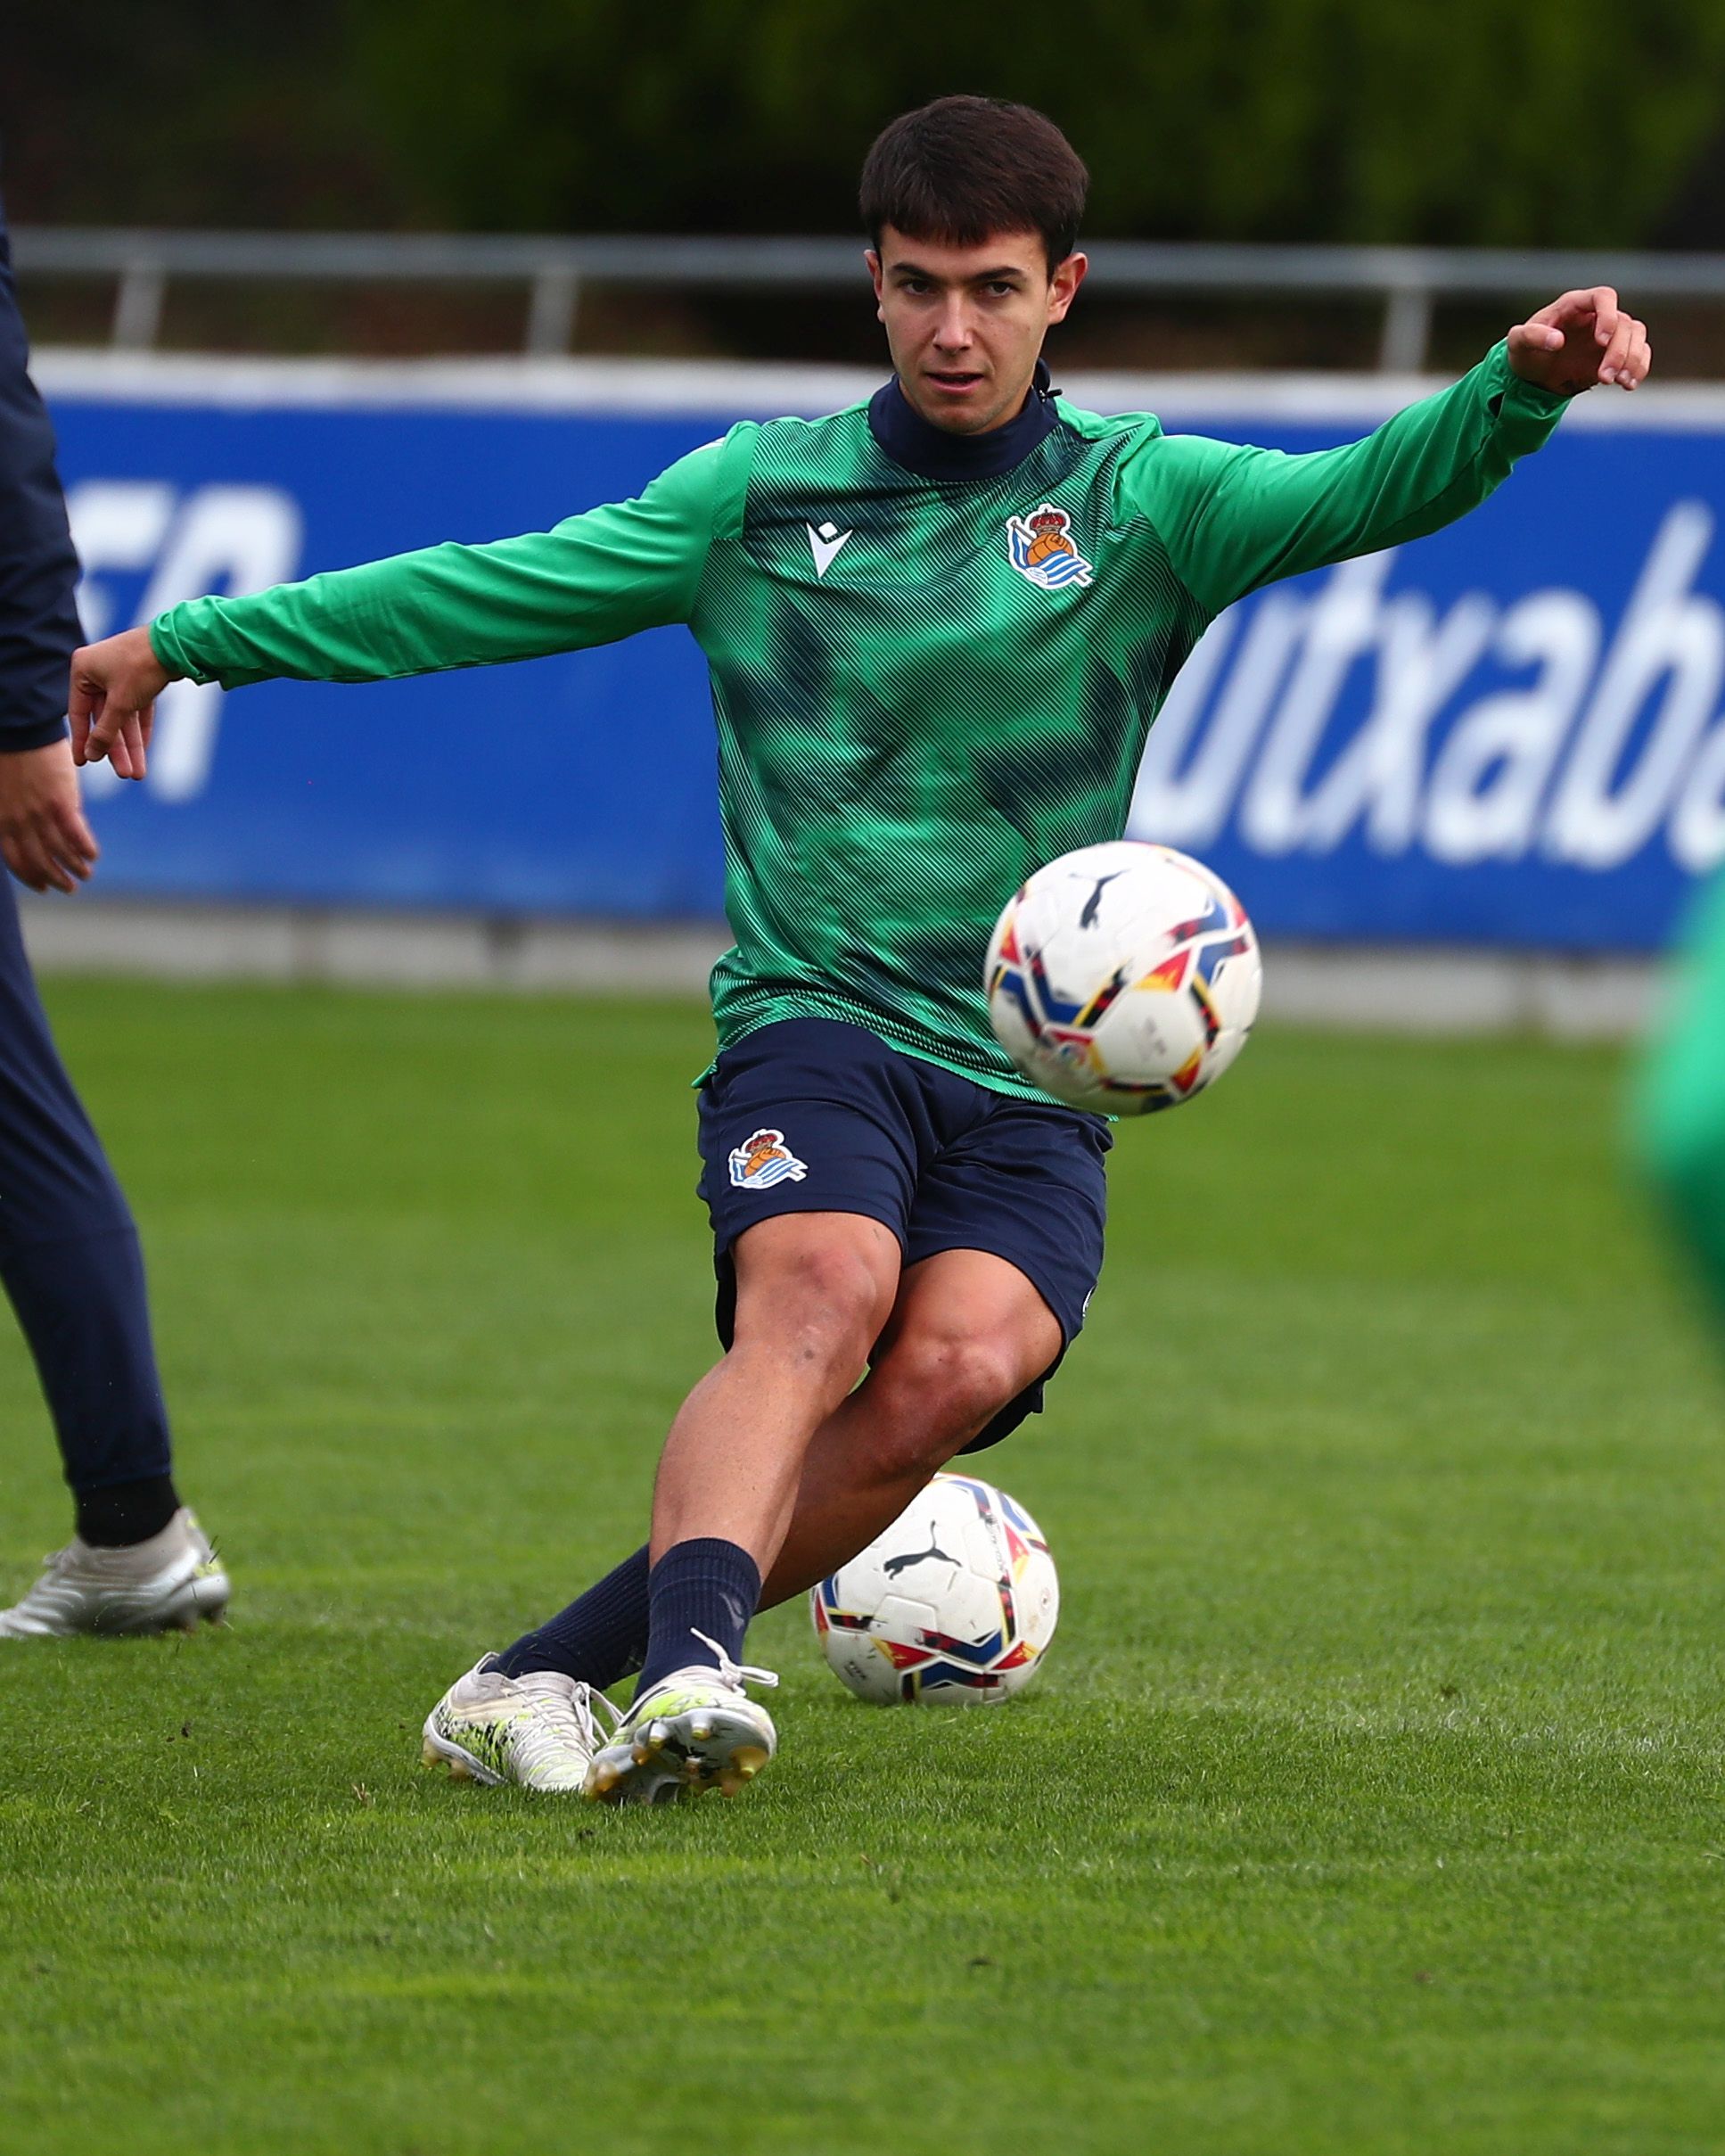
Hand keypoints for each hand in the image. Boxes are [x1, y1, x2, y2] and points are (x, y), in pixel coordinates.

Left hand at [0, 738, 99, 892]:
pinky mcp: (60, 803)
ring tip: (86, 874)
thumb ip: (12, 813)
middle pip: (39, 862)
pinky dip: (85, 849)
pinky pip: (76, 835)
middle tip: (70, 888)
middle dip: (56, 879)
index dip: (30, 878)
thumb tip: (25, 830)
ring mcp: (39, 814)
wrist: (18, 730)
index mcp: (1, 820)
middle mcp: (18, 822)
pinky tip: (93, 855)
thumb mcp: (2, 792)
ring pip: (59, 853)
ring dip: (75, 868)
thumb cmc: (7, 755)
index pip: (15, 860)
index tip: (43, 887)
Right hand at [69, 625, 172, 778]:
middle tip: (124, 774)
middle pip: (105, 718)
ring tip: (138, 772)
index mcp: (82, 670)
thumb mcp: (120, 704)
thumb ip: (105, 730)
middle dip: (116, 748)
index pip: (79, 713)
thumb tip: (92, 754)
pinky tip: (144, 749)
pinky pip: (137, 707)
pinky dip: (141, 726)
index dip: (83, 740)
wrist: (176, 644)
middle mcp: (98, 670)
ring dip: (131, 743)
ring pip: (123, 715)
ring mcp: (120, 673)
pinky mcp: (140, 676)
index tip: (83, 764)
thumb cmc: (141, 667)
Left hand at [1507, 287, 1650, 396]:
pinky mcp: (1616, 353)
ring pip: (1636, 336)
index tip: (1601, 341)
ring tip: (1619, 383)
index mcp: (1575, 305)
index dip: (1608, 315)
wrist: (1534, 374)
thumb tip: (1557, 341)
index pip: (1604, 296)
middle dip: (1619, 351)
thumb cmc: (1525, 351)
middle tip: (1604, 377)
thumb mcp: (1517, 343)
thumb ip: (1531, 336)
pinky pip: (1639, 353)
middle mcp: (1597, 315)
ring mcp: (1610, 333)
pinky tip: (1628, 385)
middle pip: (1624, 322)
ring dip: (1633, 360)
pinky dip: (1639, 368)